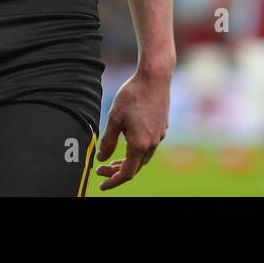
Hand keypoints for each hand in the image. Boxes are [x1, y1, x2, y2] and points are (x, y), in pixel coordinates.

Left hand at [94, 67, 171, 190]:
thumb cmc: (133, 95)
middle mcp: (152, 144)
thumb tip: (102, 159)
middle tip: (101, 170)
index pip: (127, 173)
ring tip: (112, 159)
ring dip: (127, 161)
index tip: (101, 185)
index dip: (113, 181)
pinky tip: (127, 141)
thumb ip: (108, 142)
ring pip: (142, 157)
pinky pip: (148, 146)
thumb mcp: (114, 119)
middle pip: (135, 167)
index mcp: (140, 145)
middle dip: (117, 172)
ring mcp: (159, 136)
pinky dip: (136, 150)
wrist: (155, 77)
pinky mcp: (162, 127)